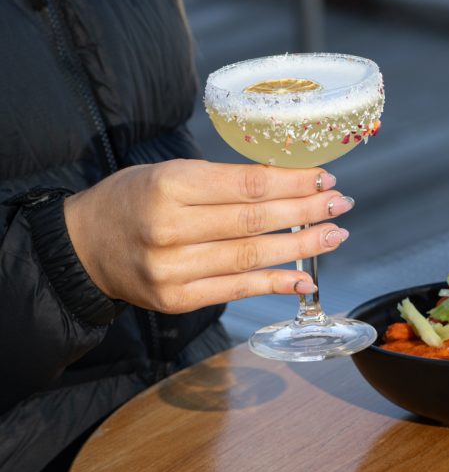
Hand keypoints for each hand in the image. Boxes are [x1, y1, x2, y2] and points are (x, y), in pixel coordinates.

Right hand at [63, 159, 354, 313]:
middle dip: (306, 211)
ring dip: (301, 247)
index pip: (247, 185)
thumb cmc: (135, 200)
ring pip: (251, 257)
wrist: (84, 246)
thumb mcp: (171, 173)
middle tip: (341, 205)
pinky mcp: (176, 299)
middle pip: (254, 220)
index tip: (325, 178)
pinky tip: (305, 277)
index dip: (293, 182)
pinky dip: (275, 284)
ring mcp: (172, 268)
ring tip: (334, 235)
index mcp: (168, 186)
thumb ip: (226, 181)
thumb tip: (292, 183)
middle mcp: (169, 228)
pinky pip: (237, 290)